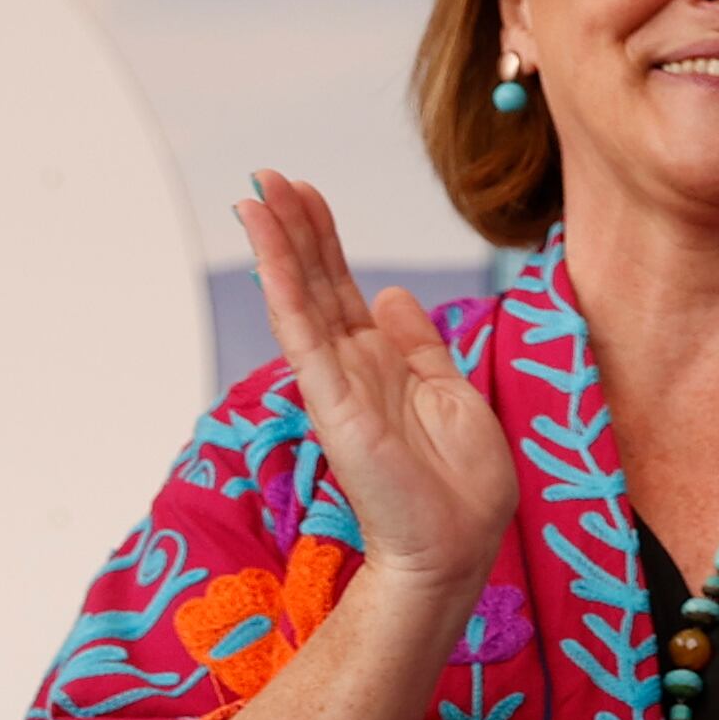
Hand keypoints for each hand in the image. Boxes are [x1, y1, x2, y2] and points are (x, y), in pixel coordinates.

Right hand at [238, 172, 518, 600]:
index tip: (306, 193)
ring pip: (301, 299)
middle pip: (316, 281)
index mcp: (384, 361)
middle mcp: (353, 365)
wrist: (458, 544)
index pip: (343, 287)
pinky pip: (303, 335)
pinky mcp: (332, 401)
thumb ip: (419, 343)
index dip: (324, 239)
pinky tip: (270, 252)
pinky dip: (285, 290)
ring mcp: (337, 382)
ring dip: (279, 246)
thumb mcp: (451, 392)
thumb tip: (391, 294)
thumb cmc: (461, 483)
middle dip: (295, 227)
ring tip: (256, 196)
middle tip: (269, 176)